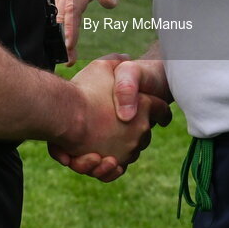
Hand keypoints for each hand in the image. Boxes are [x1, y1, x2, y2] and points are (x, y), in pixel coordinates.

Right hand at [48, 57, 171, 181]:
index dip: (161, 109)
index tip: (163, 115)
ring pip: (132, 150)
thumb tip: (127, 59)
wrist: (66, 115)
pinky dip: (113, 165)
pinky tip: (105, 159)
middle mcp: (141, 130)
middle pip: (146, 131)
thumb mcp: (103, 66)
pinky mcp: (115, 164)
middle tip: (121, 122)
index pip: (162, 109)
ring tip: (106, 137)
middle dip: (136, 127)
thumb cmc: (84, 90)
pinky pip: (120, 168)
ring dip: (121, 145)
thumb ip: (118, 62)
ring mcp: (129, 149)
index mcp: (144, 105)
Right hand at [54, 0, 129, 65]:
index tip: (70, 46)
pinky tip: (66, 45)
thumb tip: (105, 3)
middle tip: (69, 60)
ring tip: (69, 58)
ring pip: (57, 16)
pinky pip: (59, 14)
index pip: (72, 7)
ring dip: (61, 37)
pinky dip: (61, 29)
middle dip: (63, 38)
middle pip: (61, 15)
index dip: (69, 27)